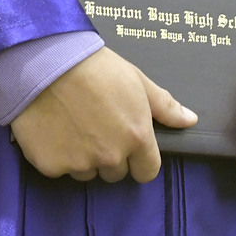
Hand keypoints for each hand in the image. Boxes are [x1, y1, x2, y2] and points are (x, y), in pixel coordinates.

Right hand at [10, 47, 197, 181]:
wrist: (46, 61)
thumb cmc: (95, 67)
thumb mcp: (137, 81)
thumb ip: (165, 106)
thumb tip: (189, 120)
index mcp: (136, 137)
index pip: (147, 171)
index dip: (139, 160)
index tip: (128, 147)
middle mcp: (110, 156)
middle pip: (116, 173)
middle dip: (109, 156)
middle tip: (95, 127)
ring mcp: (79, 163)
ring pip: (86, 172)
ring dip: (82, 158)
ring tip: (72, 125)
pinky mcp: (50, 165)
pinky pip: (59, 168)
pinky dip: (56, 154)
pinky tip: (52, 129)